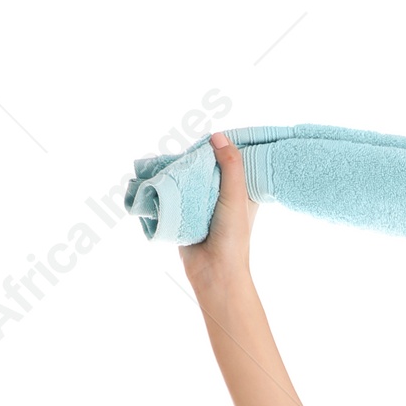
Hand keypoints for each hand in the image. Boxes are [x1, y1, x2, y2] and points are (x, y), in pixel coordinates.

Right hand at [179, 133, 256, 304]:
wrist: (213, 271)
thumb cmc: (232, 237)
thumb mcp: (237, 197)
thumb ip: (231, 166)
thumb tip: (217, 136)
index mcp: (242, 192)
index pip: (235, 161)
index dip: (226, 147)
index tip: (216, 134)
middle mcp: (224, 196)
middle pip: (210, 166)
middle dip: (199, 156)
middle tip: (189, 145)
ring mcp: (204, 204)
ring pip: (192, 178)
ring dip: (182, 169)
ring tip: (173, 157)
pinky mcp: (186, 212)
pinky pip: (177, 193)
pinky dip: (171, 184)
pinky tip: (162, 173)